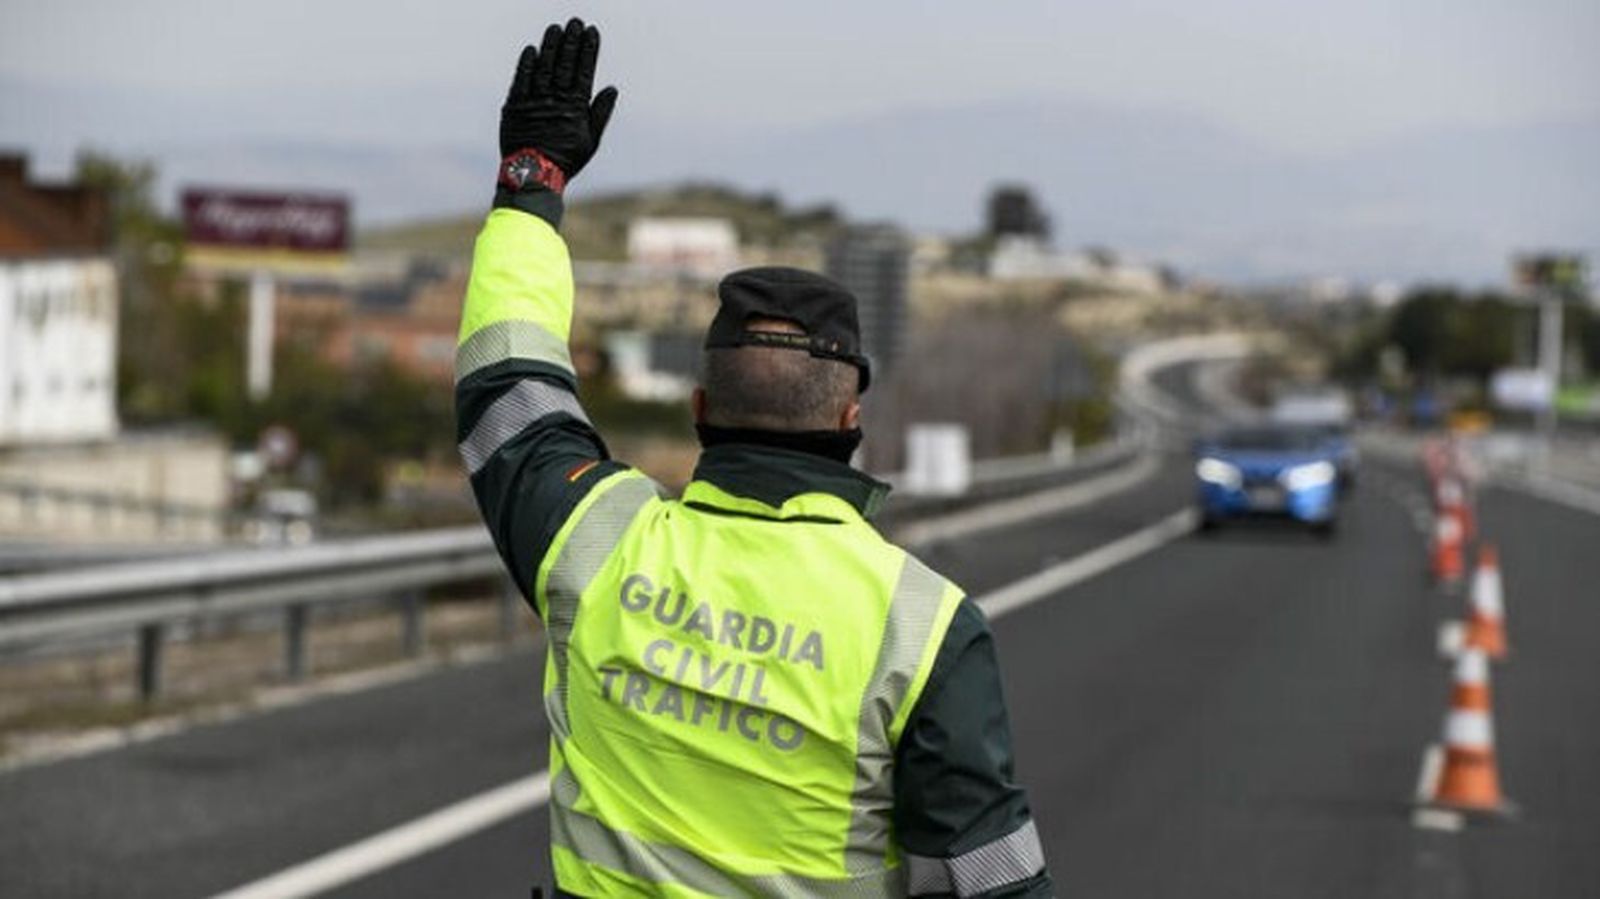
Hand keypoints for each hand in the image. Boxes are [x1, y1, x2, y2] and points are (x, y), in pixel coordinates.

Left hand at [500, 17, 618, 188]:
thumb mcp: (591, 142)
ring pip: (543, 68)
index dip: (588, 50)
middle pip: (564, 65)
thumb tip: (611, 89)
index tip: (592, 32)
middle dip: (571, 42)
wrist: (533, 175)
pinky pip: (521, 80)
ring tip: (555, 28)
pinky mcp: (515, 106)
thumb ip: (600, 113)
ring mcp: (534, 102)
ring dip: (550, 46)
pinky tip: (532, 49)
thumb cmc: (566, 160)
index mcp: (575, 108)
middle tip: (575, 22)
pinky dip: (526, 64)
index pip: (584, 71)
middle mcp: (555, 101)